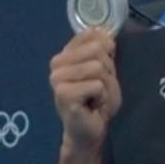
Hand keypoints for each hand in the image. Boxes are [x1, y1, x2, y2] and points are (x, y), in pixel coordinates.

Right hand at [49, 29, 120, 163]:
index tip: (100, 73)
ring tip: (95, 97)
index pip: (93, 35)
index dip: (107, 53)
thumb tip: (105, 33)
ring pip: (98, 67)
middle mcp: (56, 62)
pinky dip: (102, 97)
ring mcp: (57, 77)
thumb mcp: (105, 69)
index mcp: (66, 53)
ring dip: (105, 85)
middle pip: (98, 50)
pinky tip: (92, 106)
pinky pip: (97, 85)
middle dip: (108, 71)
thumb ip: (103, 49)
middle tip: (99, 88)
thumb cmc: (97, 100)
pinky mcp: (63, 93)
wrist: (89, 131)